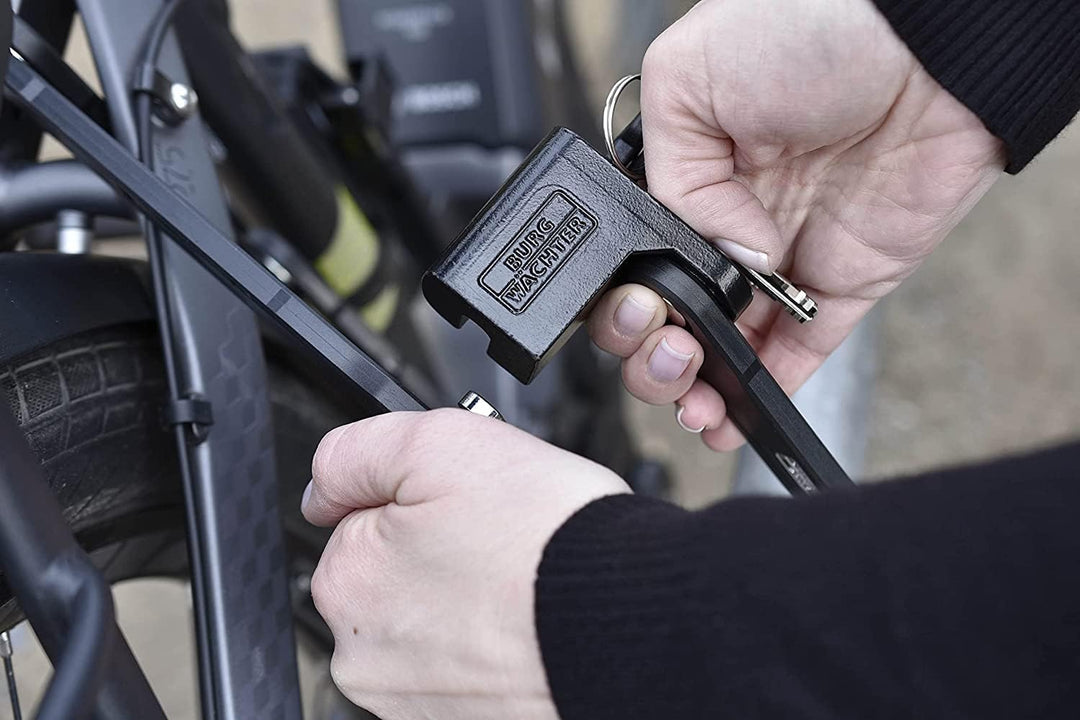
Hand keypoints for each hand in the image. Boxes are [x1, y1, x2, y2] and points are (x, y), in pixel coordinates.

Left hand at [302, 410, 629, 719]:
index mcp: (349, 580)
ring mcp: (411, 701)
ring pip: (433, 623)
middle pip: (396, 576)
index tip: (466, 505)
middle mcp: (364, 655)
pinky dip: (493, 645)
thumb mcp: (439, 443)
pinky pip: (466, 667)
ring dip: (469, 601)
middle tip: (502, 540)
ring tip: (523, 583)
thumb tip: (323, 484)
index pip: (363, 519)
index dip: (422, 501)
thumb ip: (355, 454)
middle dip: (441, 553)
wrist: (634, 626)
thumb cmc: (549, 542)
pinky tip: (528, 624)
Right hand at [589, 0, 1005, 450]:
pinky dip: (763, 392)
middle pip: (671, 315)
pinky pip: (796, 354)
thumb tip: (717, 259)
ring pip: (725, 347)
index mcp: (683, 176)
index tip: (637, 311)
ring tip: (692, 398)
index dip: (625, 298)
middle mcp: (725, 223)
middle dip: (653, 352)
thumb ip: (673, 181)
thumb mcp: (688, 77)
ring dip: (699, 386)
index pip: (635, 260)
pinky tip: (732, 413)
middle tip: (664, 349)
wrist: (923, 43)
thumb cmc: (813, 28)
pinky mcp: (839, 285)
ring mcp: (780, 260)